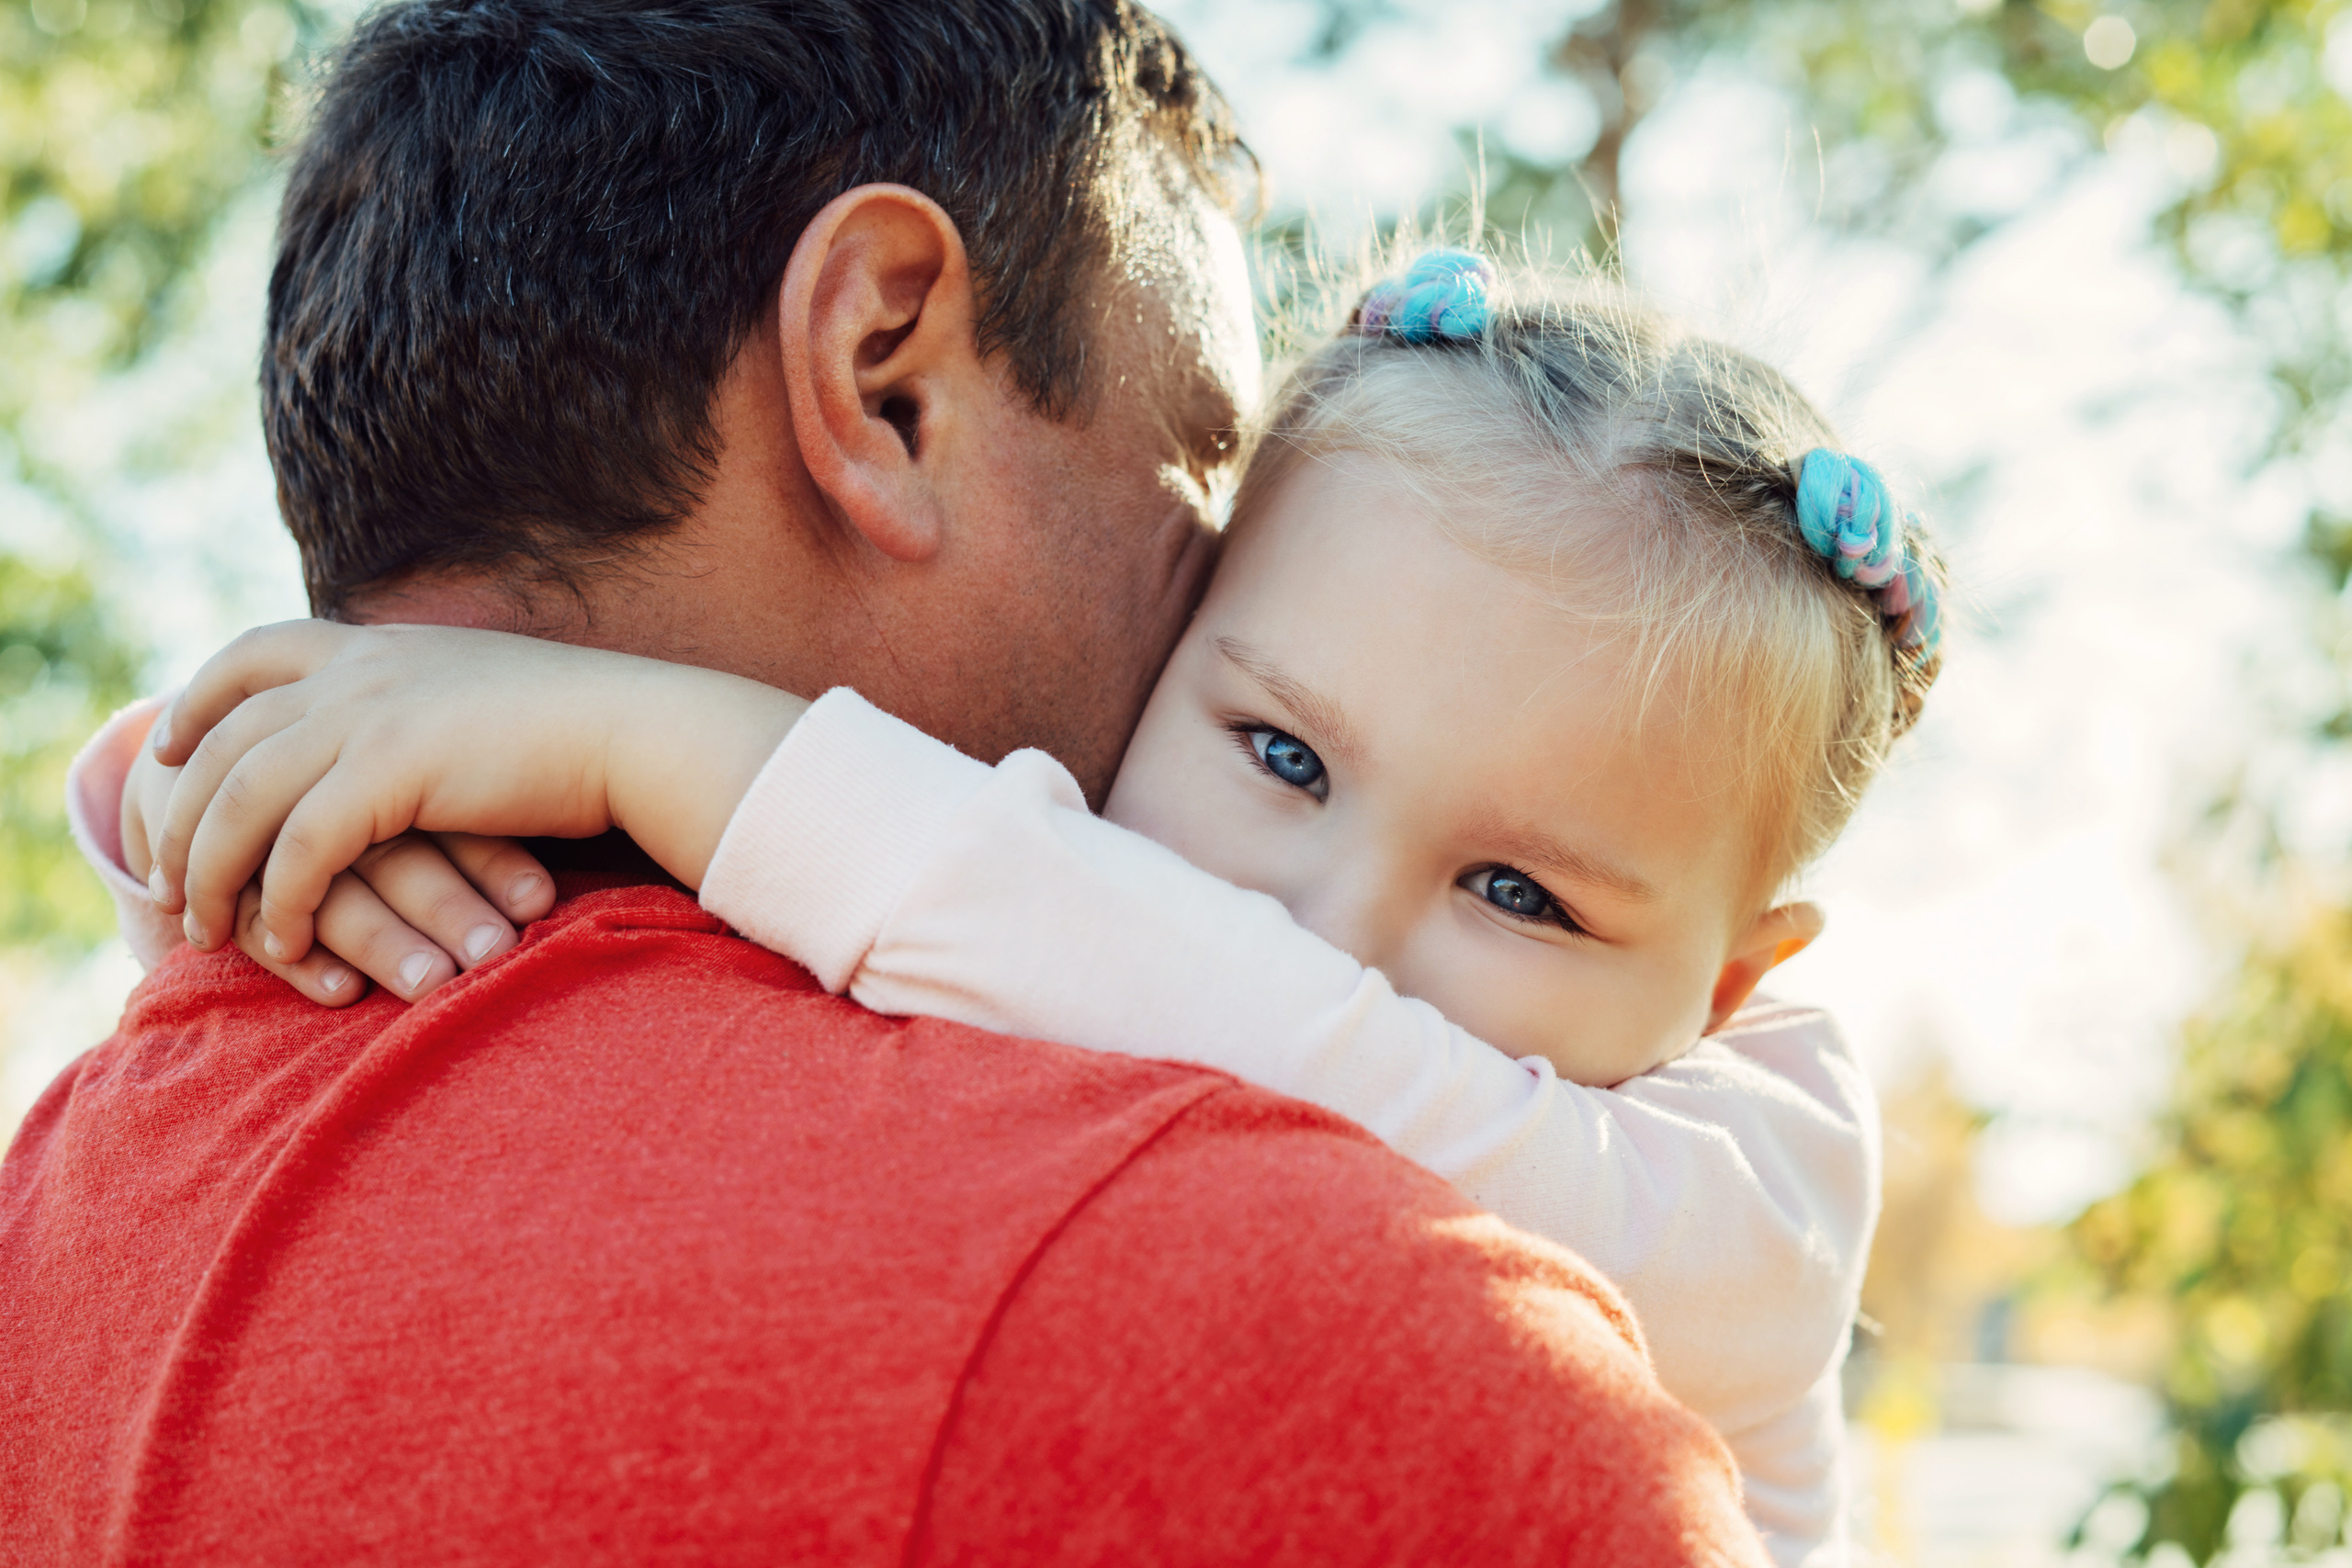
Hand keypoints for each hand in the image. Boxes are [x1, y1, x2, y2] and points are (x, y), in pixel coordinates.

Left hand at [141, 620, 804, 971]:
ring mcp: (370, 713)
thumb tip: (414, 734)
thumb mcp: (485, 696)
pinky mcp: (391, 770)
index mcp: (380, 646)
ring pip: (241, 797)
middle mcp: (360, 669)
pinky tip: (284, 945)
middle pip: (223, 739)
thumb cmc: (588, 730)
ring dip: (210, 872)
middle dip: (177, 815)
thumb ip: (428, 704)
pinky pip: (298, 847)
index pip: (252, 653)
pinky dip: (280, 901)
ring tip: (204, 932)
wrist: (642, 731)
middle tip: (161, 881)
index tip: (169, 747)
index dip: (197, 701)